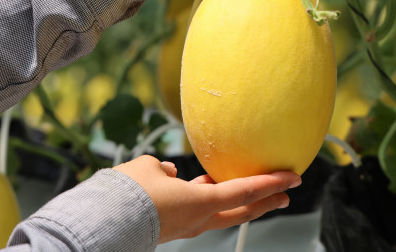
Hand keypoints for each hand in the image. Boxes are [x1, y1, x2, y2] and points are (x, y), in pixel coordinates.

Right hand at [114, 155, 299, 243]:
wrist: (104, 222)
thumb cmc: (128, 193)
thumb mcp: (149, 168)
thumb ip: (164, 169)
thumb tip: (169, 174)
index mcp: (200, 202)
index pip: (244, 191)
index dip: (270, 182)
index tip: (292, 177)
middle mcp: (197, 219)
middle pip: (241, 211)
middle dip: (265, 202)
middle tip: (284, 194)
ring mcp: (185, 227)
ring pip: (220, 213)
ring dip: (236, 201)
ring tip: (244, 188)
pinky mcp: (171, 228)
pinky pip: (197, 211)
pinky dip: (206, 198)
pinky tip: (197, 186)